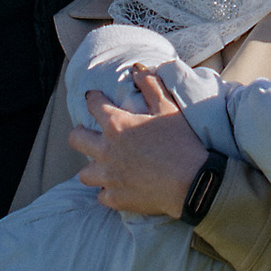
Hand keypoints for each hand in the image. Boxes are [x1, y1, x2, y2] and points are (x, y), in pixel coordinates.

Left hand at [72, 66, 208, 218]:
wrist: (194, 183)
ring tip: (103, 165)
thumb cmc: (183, 142)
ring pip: (85, 172)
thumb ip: (151, 86)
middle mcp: (106, 150)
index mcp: (117, 124)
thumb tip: (136, 71)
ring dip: (92, 167)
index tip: (95, 98)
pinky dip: (108, 191)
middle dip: (81, 133)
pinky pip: (102, 195)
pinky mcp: (116, 199)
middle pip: (76, 139)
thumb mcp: (169, 107)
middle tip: (90, 133)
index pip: (92, 104)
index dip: (93, 98)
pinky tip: (117, 187)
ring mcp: (109, 177)